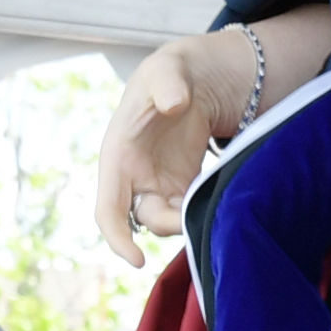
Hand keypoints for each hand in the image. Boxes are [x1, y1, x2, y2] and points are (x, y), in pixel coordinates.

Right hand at [97, 39, 236, 259]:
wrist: (196, 75)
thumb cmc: (171, 72)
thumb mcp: (167, 69)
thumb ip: (168, 84)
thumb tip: (174, 103)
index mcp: (118, 156)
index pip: (108, 209)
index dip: (117, 238)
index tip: (137, 260)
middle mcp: (135, 177)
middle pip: (146, 221)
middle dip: (172, 226)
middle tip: (200, 214)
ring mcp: (159, 184)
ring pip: (170, 221)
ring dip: (190, 220)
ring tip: (216, 200)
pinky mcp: (184, 185)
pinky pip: (189, 211)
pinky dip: (202, 211)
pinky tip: (222, 197)